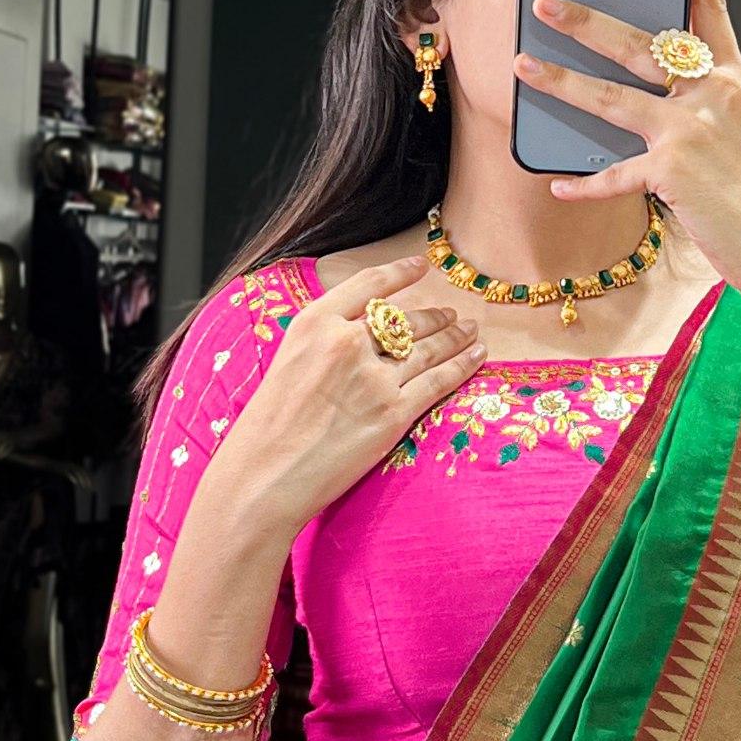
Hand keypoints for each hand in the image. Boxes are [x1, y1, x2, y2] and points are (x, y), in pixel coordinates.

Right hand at [203, 252, 486, 536]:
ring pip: (427, 348)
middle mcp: (347, 342)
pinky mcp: (393, 413)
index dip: (400, 272)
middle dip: (434, 316)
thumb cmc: (268, 426)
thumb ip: (324, 339)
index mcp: (315, 323)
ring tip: (469, 329)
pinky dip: (462, 365)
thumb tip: (361, 331)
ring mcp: (373, 378)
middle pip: (403, 320)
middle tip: (451, 314)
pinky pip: (438, 381)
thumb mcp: (288, 360)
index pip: (369, 285)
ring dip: (454, 337)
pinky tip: (477, 354)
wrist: (263, 474)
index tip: (421, 266)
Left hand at [513, 0, 740, 306]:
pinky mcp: (674, 171)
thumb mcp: (736, 130)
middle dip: (588, 21)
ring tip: (523, 64)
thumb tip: (650, 76)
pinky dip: (585, 182)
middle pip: (640, 45)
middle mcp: (713, 94)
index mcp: (731, 78)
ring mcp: (692, 130)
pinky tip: (558, 183)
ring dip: (562, 81)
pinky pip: (615, 173)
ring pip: (613, 97)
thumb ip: (700, 97)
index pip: (712, 8)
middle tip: (547, 0)